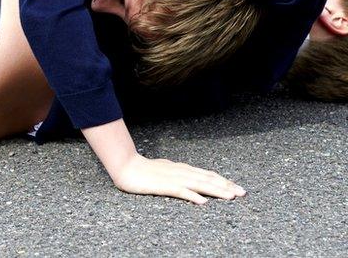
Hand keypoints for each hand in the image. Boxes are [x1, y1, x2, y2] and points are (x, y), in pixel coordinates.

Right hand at [111, 152, 245, 204]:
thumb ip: (179, 173)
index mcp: (182, 169)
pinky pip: (181, 191)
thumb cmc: (143, 170)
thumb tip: (191, 178)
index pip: (207, 174)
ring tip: (230, 197)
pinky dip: (193, 196)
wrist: (125, 166)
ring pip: (199, 184)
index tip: (237, 188)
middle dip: (226, 186)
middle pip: (207, 179)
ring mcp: (173, 178)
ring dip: (216, 190)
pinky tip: (203, 202)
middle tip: (242, 193)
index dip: (223, 181)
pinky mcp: (163, 185)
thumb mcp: (166, 170)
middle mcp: (181, 172)